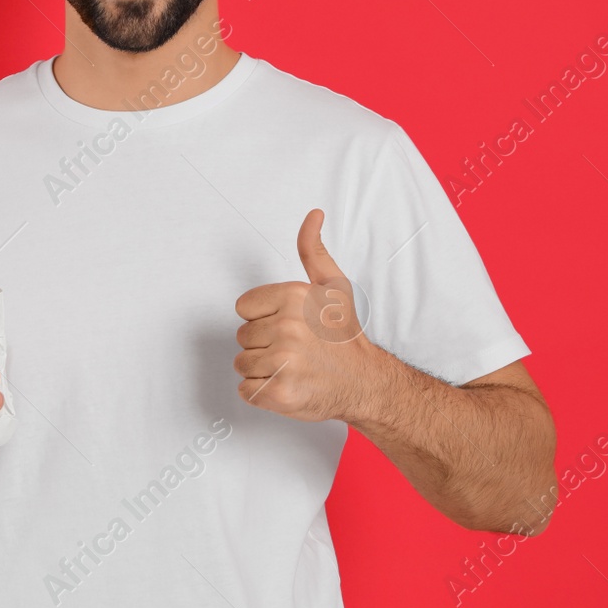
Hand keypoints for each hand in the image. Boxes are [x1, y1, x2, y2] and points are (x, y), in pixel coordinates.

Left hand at [233, 209, 373, 421]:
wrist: (365, 383)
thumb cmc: (344, 336)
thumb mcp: (333, 285)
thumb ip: (313, 250)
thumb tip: (313, 215)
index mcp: (293, 297)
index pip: (244, 308)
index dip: (264, 317)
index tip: (290, 324)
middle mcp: (287, 327)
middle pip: (242, 336)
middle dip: (264, 344)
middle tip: (296, 349)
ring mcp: (282, 361)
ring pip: (242, 363)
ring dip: (262, 369)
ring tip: (292, 367)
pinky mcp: (277, 392)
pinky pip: (246, 389)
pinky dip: (262, 392)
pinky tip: (288, 385)